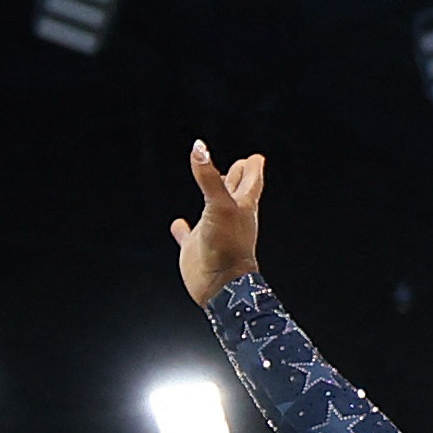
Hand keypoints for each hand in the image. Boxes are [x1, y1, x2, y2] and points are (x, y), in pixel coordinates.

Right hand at [169, 140, 264, 306]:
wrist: (220, 285)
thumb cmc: (228, 245)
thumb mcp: (219, 205)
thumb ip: (208, 177)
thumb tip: (199, 147)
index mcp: (242, 207)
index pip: (251, 182)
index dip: (253, 169)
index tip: (255, 158)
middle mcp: (230, 218)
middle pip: (237, 192)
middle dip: (239, 177)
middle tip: (242, 163)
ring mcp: (214, 233)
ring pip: (213, 211)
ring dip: (212, 198)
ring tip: (211, 185)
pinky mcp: (196, 249)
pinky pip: (188, 236)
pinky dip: (182, 229)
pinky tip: (177, 224)